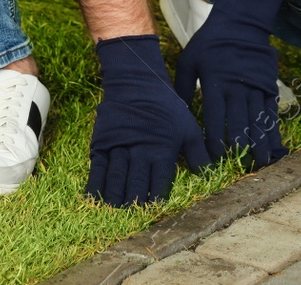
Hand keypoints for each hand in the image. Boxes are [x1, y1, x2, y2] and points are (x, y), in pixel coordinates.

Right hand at [86, 35, 209, 206]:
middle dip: (134, 201)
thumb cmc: (166, 107)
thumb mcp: (188, 126)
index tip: (153, 211)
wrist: (136, 83)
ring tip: (113, 211)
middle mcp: (140, 151)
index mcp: (162, 150)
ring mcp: (119, 147)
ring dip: (115, 196)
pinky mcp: (103, 141)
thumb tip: (207, 174)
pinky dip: (94, 183)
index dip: (155, 198)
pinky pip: (98, 166)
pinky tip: (93, 197)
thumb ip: (198, 152)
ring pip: (116, 177)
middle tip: (131, 216)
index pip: (158, 181)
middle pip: (136, 183)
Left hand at [173, 0, 287, 167]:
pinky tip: (275, 146)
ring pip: (258, 120)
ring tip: (261, 163)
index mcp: (215, 82)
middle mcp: (236, 87)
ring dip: (260, 143)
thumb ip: (182, 87)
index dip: (215, 140)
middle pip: (239, 122)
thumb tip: (174, 114)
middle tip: (242, 168)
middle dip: (240, 147)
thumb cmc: (209, 44)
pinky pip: (271, 112)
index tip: (214, 158)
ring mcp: (255, 87)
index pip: (215, 117)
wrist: (240, 24)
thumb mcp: (189, 61)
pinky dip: (273, 130)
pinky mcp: (268, 86)